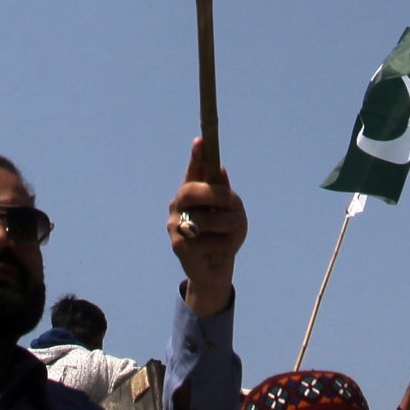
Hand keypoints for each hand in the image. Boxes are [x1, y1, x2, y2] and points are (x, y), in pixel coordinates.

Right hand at [167, 139, 244, 316]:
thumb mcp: (232, 213)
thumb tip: (220, 171)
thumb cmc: (224, 236)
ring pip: (207, 217)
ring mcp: (175, 225)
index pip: (193, 171)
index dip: (196, 157)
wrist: (216, 269)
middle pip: (192, 190)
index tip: (200, 140)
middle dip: (215, 195)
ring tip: (233, 235)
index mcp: (192, 194)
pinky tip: (220, 251)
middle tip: (234, 203)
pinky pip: (209, 240)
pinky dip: (224, 245)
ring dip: (229, 226)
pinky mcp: (177, 246)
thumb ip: (225, 194)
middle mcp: (179, 206)